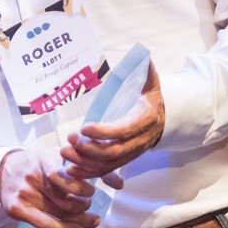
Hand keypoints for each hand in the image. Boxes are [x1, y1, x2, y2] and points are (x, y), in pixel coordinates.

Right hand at [0, 141, 99, 227]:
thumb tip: (119, 184)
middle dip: (84, 206)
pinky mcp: (17, 209)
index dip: (81, 187)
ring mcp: (24, 193)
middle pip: (66, 198)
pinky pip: (45, 225)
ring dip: (80, 220)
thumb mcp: (59, 157)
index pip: (64, 175)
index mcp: (45, 159)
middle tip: (90, 206)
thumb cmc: (39, 164)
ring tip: (90, 220)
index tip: (92, 192)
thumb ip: (89, 167)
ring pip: (59, 213)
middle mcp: (33, 175)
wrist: (4, 172)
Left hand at [60, 61, 164, 188]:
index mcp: (144, 121)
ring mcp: (130, 154)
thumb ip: (147, 72)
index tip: (84, 128)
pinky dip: (87, 173)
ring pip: (107, 164)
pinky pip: (105, 171)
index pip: (123, 130)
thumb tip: (144, 55)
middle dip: (89, 149)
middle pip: (113, 152)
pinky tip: (69, 169)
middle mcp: (138, 142)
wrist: (162, 123)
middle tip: (70, 138)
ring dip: (84, 162)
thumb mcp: (152, 86)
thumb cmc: (151, 101)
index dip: (104, 132)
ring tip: (64, 152)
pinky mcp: (122, 162)